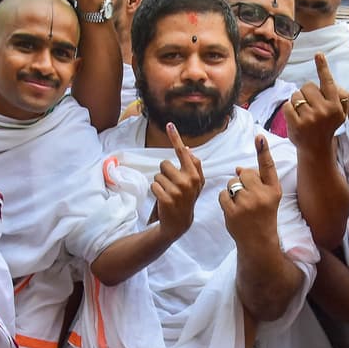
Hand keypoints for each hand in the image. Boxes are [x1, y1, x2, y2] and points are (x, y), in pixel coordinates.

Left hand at [150, 123, 204, 237]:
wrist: (179, 223)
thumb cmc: (187, 199)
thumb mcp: (195, 183)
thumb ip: (193, 166)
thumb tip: (188, 149)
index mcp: (195, 175)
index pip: (183, 152)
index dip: (175, 138)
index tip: (169, 124)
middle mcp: (187, 182)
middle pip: (164, 164)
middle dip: (164, 173)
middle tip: (171, 185)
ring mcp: (177, 191)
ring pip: (157, 176)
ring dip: (159, 183)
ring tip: (167, 192)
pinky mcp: (166, 199)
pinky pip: (153, 186)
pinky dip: (155, 191)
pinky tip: (162, 199)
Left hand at [220, 135, 282, 247]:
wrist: (258, 241)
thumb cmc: (263, 215)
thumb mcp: (268, 197)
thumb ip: (257, 180)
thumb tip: (238, 168)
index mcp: (273, 190)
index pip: (268, 166)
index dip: (263, 150)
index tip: (259, 136)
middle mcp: (262, 195)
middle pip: (244, 173)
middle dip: (242, 180)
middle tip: (248, 196)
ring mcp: (247, 204)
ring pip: (231, 183)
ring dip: (232, 190)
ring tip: (241, 204)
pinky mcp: (234, 212)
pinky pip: (223, 195)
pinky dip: (225, 200)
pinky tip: (233, 209)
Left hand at [285, 53, 346, 155]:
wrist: (316, 149)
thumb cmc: (326, 126)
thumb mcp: (339, 113)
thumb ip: (337, 96)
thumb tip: (327, 77)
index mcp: (335, 106)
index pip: (328, 82)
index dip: (322, 67)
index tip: (318, 54)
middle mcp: (324, 111)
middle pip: (307, 86)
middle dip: (305, 93)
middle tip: (310, 106)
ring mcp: (310, 119)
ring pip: (295, 95)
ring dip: (296, 101)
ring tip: (303, 113)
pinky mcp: (297, 125)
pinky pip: (287, 106)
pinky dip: (288, 109)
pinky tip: (295, 118)